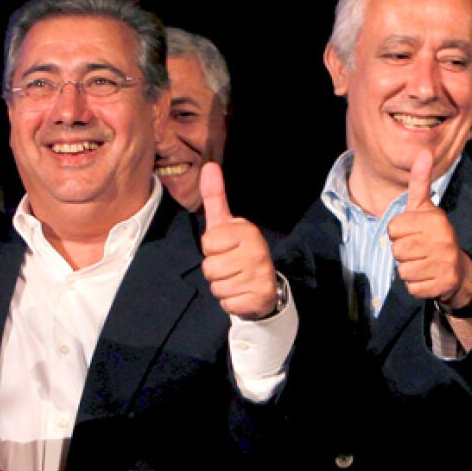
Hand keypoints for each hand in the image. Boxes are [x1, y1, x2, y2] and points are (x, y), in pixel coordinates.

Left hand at [197, 164, 278, 319]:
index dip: (211, 249)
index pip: (207, 243)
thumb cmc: (237, 251)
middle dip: (215, 271)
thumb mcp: (225, 224)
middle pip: (209, 268)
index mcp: (247, 230)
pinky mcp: (260, 297)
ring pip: (217, 287)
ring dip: (222, 288)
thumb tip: (209, 166)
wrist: (263, 285)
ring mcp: (260, 275)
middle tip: (231, 267)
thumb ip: (215, 197)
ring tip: (236, 280)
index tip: (226, 248)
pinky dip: (231, 302)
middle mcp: (257, 250)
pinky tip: (242, 294)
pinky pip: (227, 303)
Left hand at [387, 150, 471, 306]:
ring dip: (408, 270)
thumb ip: (420, 182)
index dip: (398, 233)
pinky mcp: (442, 284)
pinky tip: (428, 277)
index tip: (413, 233)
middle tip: (418, 251)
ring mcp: (443, 263)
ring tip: (423, 263)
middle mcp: (442, 239)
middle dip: (402, 253)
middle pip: (396, 250)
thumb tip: (423, 151)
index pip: (393, 228)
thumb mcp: (425, 207)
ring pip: (402, 270)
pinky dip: (416, 285)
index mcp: (435, 219)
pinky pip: (411, 287)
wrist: (457, 270)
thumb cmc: (433, 235)